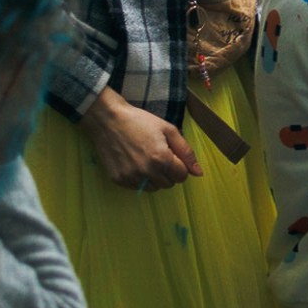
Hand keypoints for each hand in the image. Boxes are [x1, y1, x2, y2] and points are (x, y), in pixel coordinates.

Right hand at [81, 89, 200, 189]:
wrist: (108, 119)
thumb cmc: (140, 121)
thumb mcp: (168, 130)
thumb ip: (186, 152)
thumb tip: (199, 173)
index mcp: (162, 159)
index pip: (182, 176)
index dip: (180, 166)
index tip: (172, 157)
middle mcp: (147, 171)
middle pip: (168, 184)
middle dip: (169, 173)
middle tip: (159, 158)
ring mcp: (131, 177)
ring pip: (153, 188)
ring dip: (155, 178)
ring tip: (147, 161)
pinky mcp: (118, 180)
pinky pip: (136, 188)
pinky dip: (139, 179)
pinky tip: (134, 164)